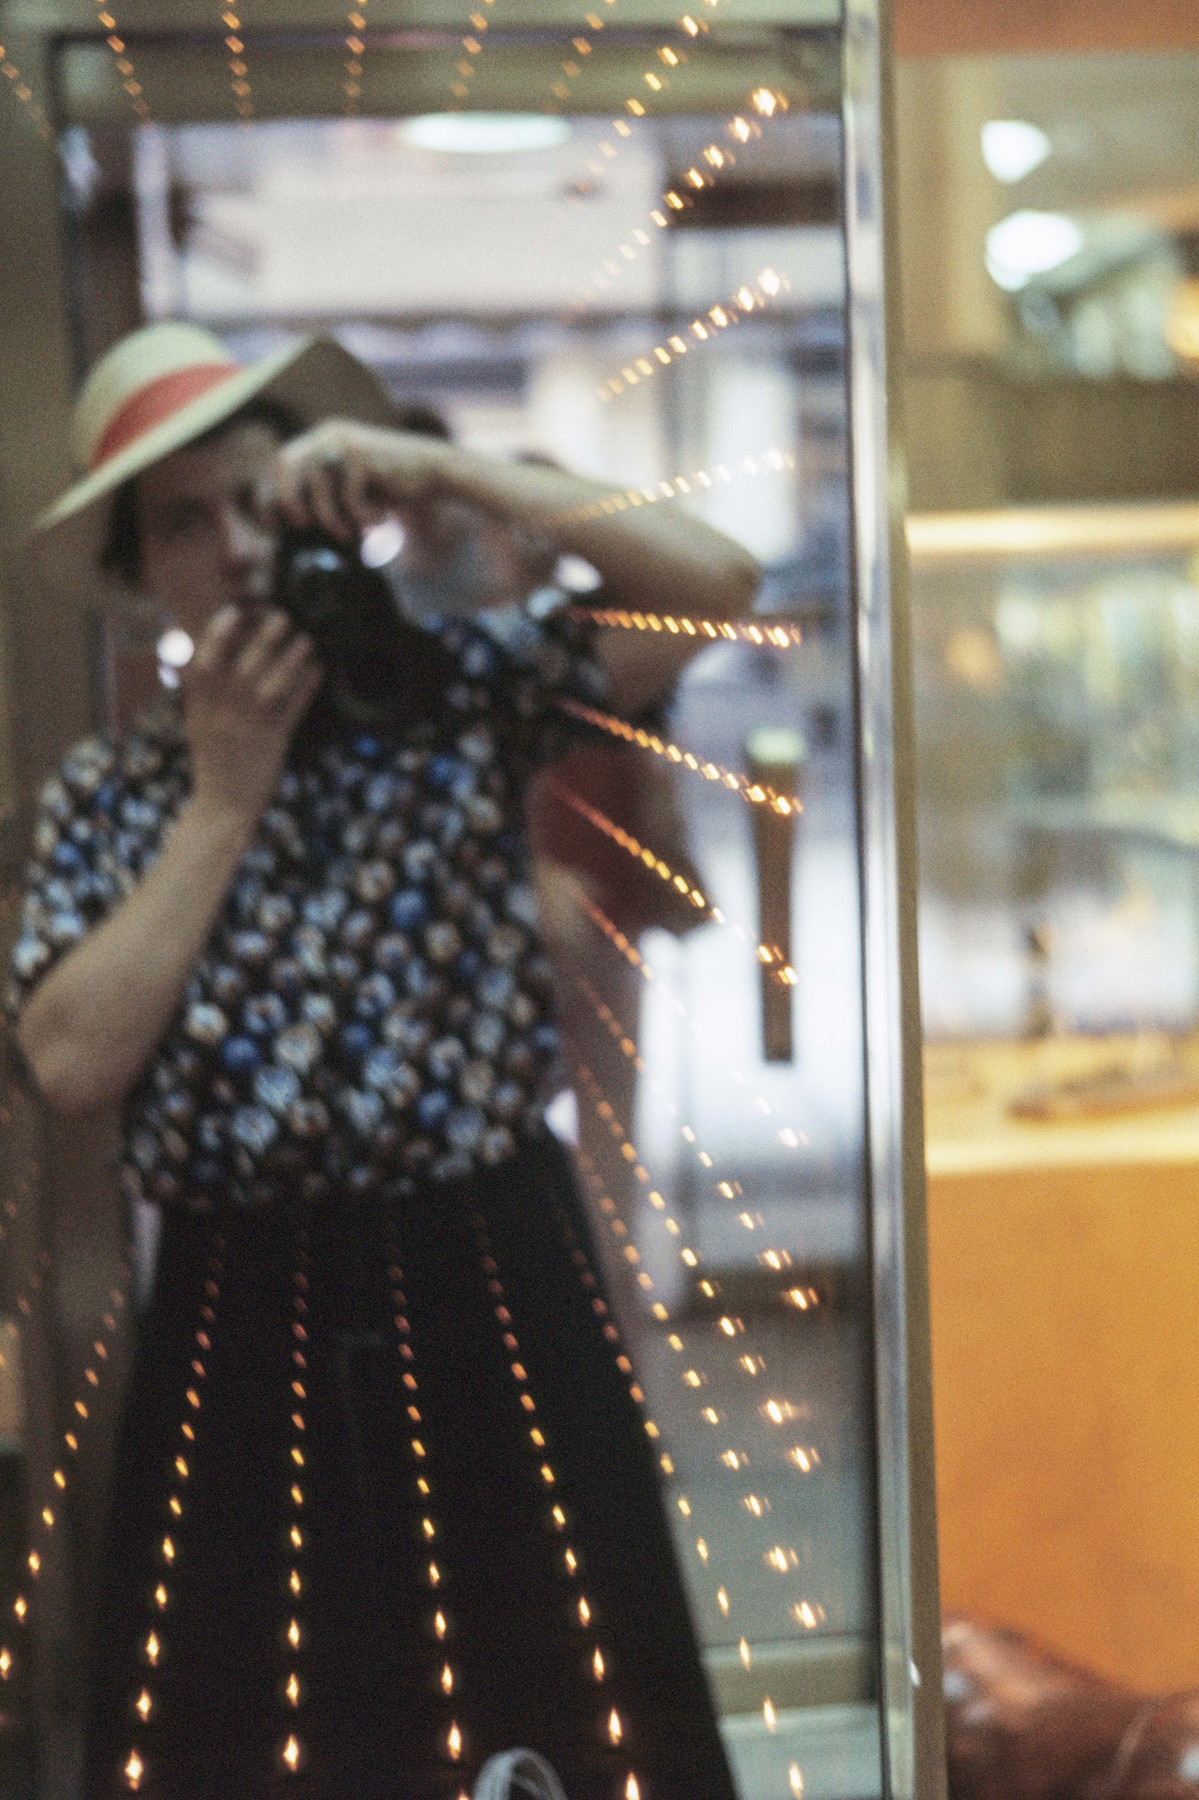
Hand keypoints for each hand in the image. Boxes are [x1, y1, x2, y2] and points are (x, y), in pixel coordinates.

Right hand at [184, 607, 321, 828]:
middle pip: (240, 670)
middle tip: (281, 615)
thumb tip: (197, 653)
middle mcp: (222, 717)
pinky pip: (291, 711)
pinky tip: (316, 670)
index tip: (233, 611)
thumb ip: (200, 692)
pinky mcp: (272, 744)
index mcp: (200, 709)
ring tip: (305, 639)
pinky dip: (305, 688)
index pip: (203, 665)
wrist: (222, 809)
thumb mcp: (198, 724)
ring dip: (289, 660)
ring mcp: (248, 731)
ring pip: (269, 688)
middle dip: (262, 639)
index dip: (217, 635)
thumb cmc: (214, 761)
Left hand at [261, 420, 451, 540]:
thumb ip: (320, 492)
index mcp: (320, 439)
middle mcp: (328, 433)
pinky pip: (350, 496)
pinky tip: (381, 518)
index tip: (275, 526)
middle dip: (290, 503)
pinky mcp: (364, 454)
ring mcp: (345, 441)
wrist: (433, 471)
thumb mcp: (348, 486)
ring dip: (333, 519)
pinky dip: (364, 516)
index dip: (271, 496)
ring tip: (351, 532)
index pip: (279, 464)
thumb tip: (284, 519)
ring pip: (318, 487)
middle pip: (286, 466)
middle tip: (304, 527)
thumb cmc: (389, 486)